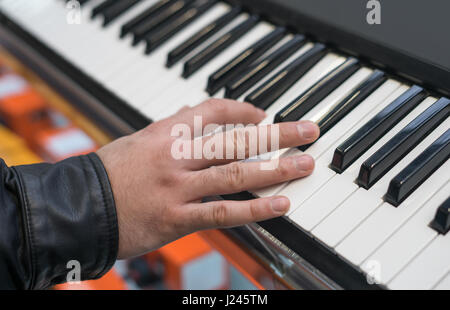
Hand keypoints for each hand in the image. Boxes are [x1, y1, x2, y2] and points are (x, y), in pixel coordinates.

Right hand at [97, 99, 319, 258]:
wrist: (77, 209)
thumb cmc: (107, 175)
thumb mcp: (136, 142)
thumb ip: (171, 131)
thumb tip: (196, 116)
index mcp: (164, 134)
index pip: (211, 110)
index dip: (242, 109)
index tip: (263, 113)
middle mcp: (175, 157)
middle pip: (235, 140)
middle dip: (276, 134)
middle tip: (307, 131)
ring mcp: (177, 188)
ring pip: (235, 173)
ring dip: (274, 169)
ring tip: (304, 164)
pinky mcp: (176, 219)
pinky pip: (223, 213)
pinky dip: (254, 210)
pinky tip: (280, 205)